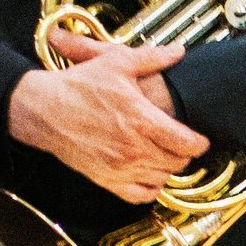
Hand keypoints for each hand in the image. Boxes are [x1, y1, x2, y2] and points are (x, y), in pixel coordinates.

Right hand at [8, 36, 206, 203]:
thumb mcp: (116, 62)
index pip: (187, 143)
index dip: (200, 142)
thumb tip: (178, 51)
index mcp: (142, 120)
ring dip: (169, 168)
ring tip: (167, 155)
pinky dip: (151, 188)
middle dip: (186, 154)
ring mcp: (120, 167)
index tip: (200, 138)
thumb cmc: (78, 85)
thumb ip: (152, 58)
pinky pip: (140, 195)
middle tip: (183, 144)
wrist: (44, 109)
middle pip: (178, 162)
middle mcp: (134, 148)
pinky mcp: (106, 179)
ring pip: (162, 178)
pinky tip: (150, 174)